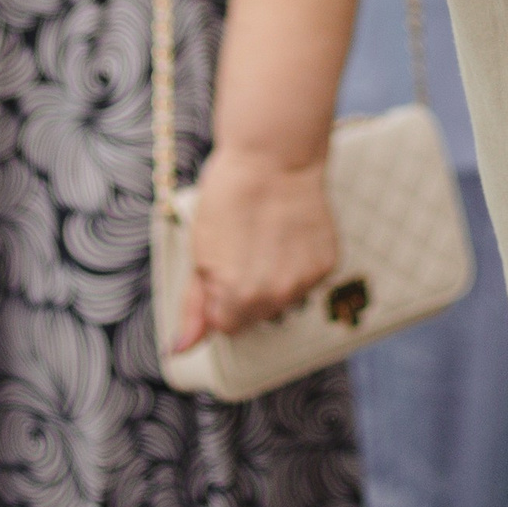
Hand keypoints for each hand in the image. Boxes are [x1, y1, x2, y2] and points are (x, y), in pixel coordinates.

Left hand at [173, 142, 339, 348]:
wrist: (274, 156)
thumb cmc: (228, 198)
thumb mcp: (200, 251)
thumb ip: (194, 306)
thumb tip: (180, 350)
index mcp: (238, 299)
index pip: (226, 326)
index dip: (218, 298)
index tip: (220, 267)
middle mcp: (276, 297)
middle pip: (257, 315)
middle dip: (246, 292)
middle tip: (243, 248)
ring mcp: (305, 281)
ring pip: (283, 298)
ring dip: (274, 279)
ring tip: (267, 239)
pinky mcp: (327, 263)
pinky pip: (307, 279)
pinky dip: (298, 263)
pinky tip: (289, 234)